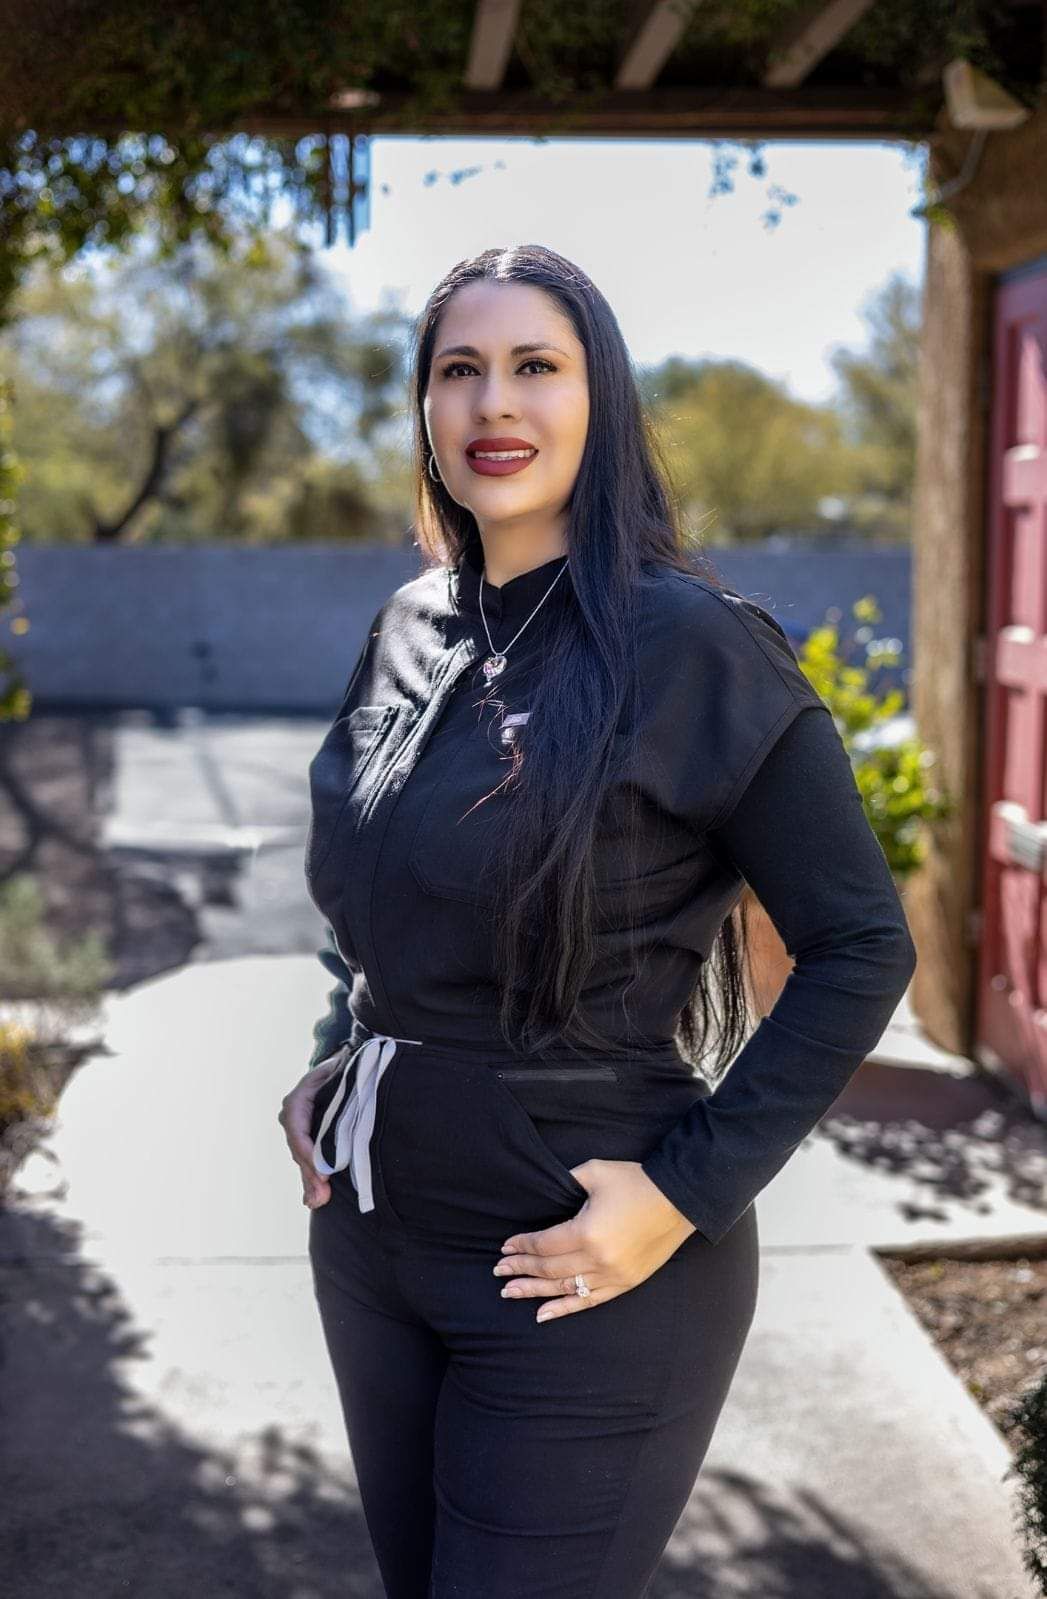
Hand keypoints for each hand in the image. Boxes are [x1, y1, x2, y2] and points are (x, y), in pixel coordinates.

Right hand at [277, 1056, 342, 1210]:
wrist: (341, 1067)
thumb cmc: (344, 1068)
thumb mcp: (341, 1071)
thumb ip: (343, 1083)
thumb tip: (350, 1086)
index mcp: (299, 1097)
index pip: (296, 1126)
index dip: (308, 1150)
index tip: (323, 1172)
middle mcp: (294, 1114)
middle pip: (299, 1148)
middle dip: (310, 1173)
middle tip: (321, 1196)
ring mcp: (299, 1128)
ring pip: (302, 1157)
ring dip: (310, 1181)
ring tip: (318, 1201)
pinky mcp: (309, 1140)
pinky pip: (308, 1161)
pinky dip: (312, 1181)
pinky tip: (314, 1200)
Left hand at [493, 1159, 695, 1322]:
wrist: (679, 1200)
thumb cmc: (635, 1182)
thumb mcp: (594, 1173)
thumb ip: (565, 1183)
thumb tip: (545, 1193)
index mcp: (587, 1232)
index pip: (544, 1245)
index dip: (522, 1247)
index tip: (505, 1248)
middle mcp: (597, 1260)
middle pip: (549, 1270)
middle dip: (521, 1270)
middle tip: (499, 1272)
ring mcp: (612, 1276)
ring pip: (565, 1289)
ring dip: (535, 1292)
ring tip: (511, 1292)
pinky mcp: (625, 1283)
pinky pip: (589, 1301)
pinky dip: (564, 1308)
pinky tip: (543, 1314)